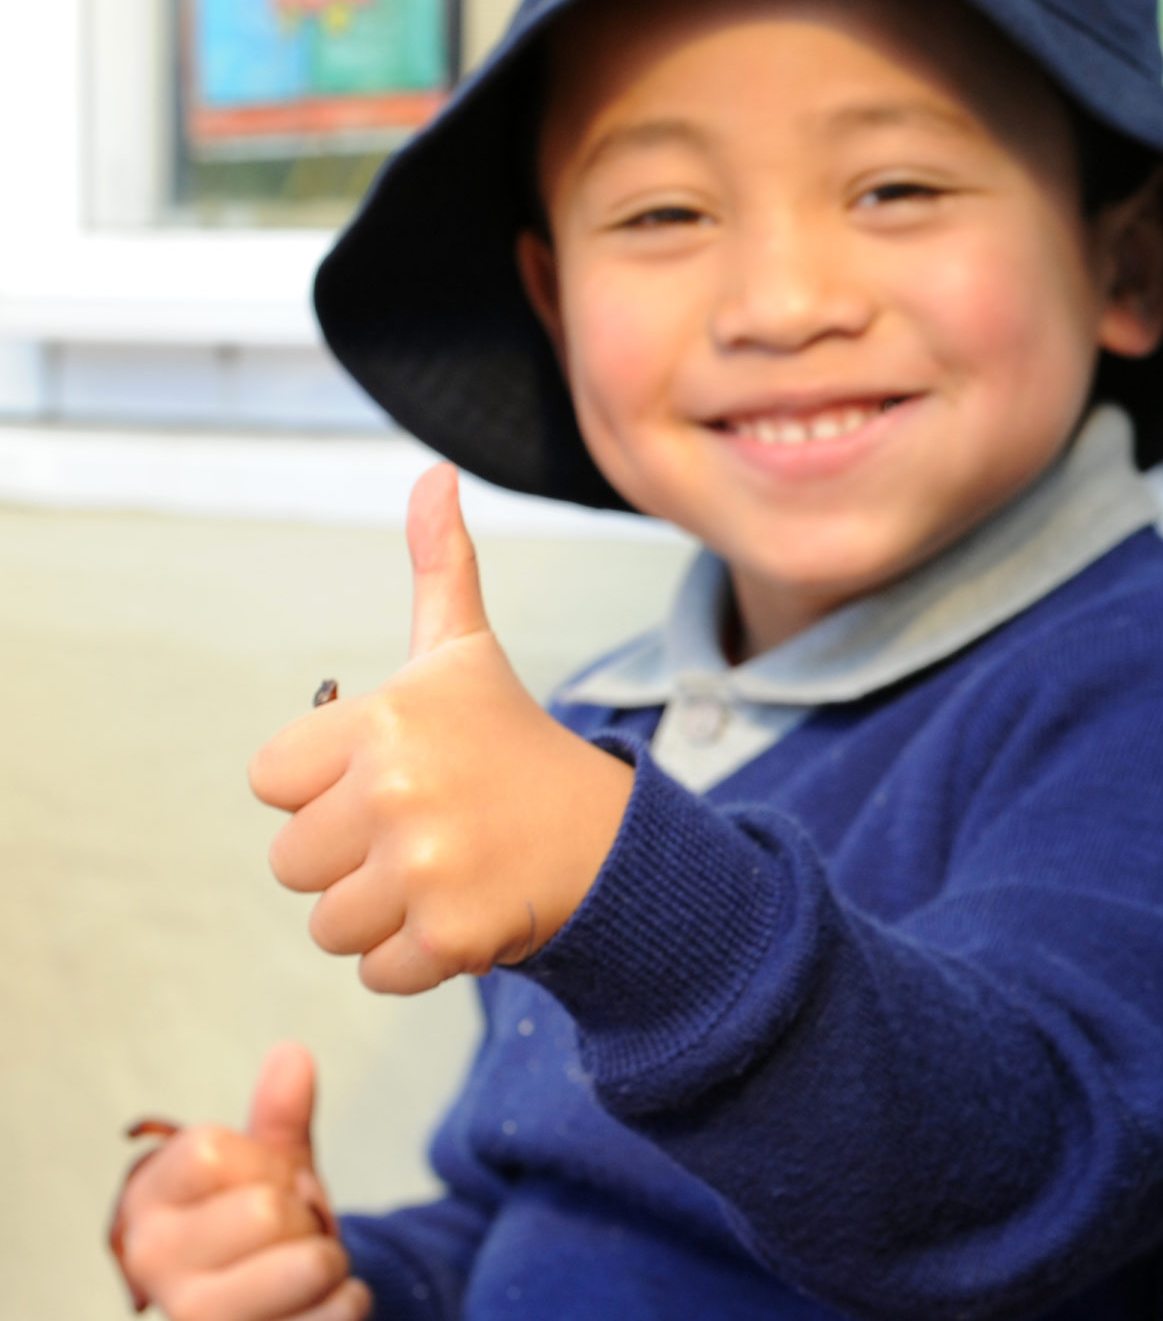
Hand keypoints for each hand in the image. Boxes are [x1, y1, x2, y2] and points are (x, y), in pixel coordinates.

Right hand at [111, 1043, 369, 1319]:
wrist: (265, 1310)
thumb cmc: (258, 1234)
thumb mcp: (266, 1169)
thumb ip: (277, 1116)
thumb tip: (292, 1053)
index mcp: (149, 1202)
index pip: (210, 1151)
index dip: (263, 1162)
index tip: (263, 1183)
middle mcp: (155, 1263)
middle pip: (268, 1209)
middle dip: (303, 1215)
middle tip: (286, 1233)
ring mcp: (196, 1317)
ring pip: (310, 1263)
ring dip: (329, 1260)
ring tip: (299, 1268)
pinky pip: (340, 1311)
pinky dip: (348, 1301)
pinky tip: (315, 1306)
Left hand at [250, 465, 635, 994]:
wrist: (608, 836)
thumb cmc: (512, 742)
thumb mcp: (466, 655)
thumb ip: (438, 567)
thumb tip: (436, 475)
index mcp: (386, 720)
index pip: (271, 781)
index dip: (325, 786)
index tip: (394, 774)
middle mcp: (399, 790)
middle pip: (291, 862)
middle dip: (350, 857)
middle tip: (427, 829)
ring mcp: (425, 868)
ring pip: (326, 924)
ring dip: (378, 913)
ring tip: (443, 872)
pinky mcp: (448, 937)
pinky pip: (373, 970)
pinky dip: (413, 958)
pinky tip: (463, 913)